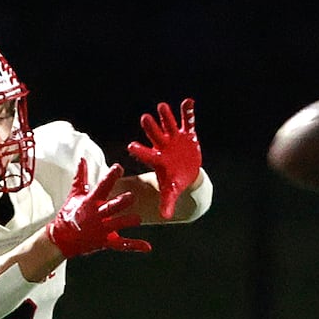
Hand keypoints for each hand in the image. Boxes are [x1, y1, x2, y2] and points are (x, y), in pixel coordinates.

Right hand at [45, 162, 150, 258]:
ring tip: (138, 220)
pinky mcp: (104, 242)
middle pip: (110, 207)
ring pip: (116, 225)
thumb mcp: (74, 195)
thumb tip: (82, 159)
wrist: (61, 240)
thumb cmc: (69, 215)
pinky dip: (135, 245)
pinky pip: (121, 244)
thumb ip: (80, 177)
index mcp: (90, 202)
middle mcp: (96, 215)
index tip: (119, 167)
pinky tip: (147, 247)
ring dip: (127, 222)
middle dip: (121, 202)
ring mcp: (100, 230)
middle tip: (131, 196)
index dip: (110, 177)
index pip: (101, 187)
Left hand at [125, 97, 200, 219]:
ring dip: (166, 116)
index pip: (146, 155)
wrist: (187, 174)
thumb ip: (167, 202)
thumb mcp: (171, 192)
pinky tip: (188, 102)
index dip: (139, 151)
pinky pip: (187, 121)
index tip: (130, 146)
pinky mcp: (188, 134)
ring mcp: (175, 139)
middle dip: (150, 128)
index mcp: (157, 160)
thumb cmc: (175, 183)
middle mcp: (164, 146)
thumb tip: (164, 217)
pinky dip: (188, 112)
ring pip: (169, 125)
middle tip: (144, 118)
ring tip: (161, 106)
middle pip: (155, 136)